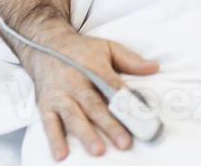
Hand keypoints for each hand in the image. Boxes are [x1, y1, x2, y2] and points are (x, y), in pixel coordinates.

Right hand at [18, 24, 158, 160]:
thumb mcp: (107, 47)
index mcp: (93, 66)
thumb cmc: (81, 50)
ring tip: (98, 150)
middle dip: (109, 124)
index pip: (112, 85)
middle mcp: (75, 81)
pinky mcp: (45, 104)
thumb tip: (155, 68)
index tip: (140, 117)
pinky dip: (54, 139)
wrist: (45, 45)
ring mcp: (59, 94)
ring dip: (85, 134)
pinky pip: (49, 123)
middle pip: (94, 104)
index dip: (126, 101)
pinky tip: (61, 155)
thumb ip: (131, 60)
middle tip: (125, 142)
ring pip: (73, 116)